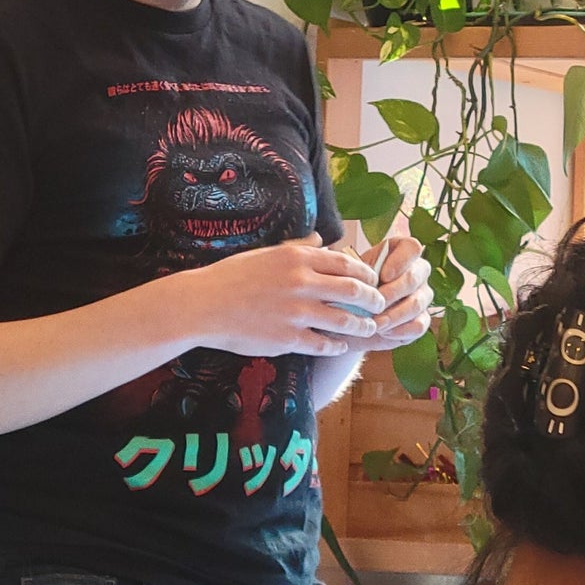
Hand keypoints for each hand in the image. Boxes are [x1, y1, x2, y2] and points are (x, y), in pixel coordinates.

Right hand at [191, 234, 385, 357]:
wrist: (204, 305)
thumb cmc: (233, 276)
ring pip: (345, 320)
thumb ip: (299, 247)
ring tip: (369, 328)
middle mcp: (302, 283)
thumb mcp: (267, 253)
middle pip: (355, 291)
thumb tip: (321, 239)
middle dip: (374, 300)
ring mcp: (296, 313)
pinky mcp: (288, 338)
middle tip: (380, 305)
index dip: (367, 274)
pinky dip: (337, 345)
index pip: (347, 263)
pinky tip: (340, 345)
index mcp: (298, 258)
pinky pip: (324, 344)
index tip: (374, 281)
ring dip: (362, 326)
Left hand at [356, 237, 432, 349]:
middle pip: (414, 278)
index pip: (412, 248)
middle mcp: (418, 271)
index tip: (382, 276)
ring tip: (374, 323)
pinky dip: (400, 330)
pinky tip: (384, 332)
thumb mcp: (353, 273)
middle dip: (392, 293)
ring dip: (393, 315)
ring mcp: (423, 295)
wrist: (352, 314)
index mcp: (403, 251)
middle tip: (373, 305)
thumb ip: (360, 271)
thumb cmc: (353, 287)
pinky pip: (419, 325)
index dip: (400, 261)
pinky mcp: (422, 319)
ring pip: (416, 304)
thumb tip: (362, 280)